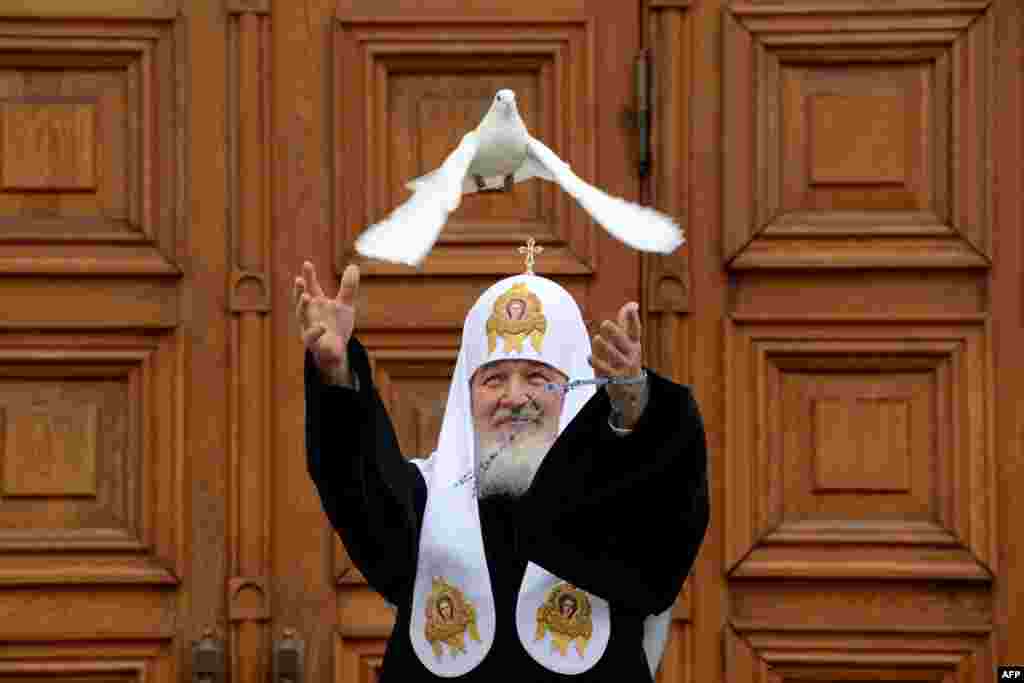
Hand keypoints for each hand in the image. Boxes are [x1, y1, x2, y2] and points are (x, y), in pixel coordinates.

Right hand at [294, 261, 358, 380]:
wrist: (337, 349)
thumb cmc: (337, 324)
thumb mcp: (345, 305)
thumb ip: (348, 287)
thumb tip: (353, 266)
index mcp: (316, 302)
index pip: (310, 286)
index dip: (308, 276)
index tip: (307, 263)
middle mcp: (309, 313)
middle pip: (301, 300)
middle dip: (300, 290)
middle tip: (299, 280)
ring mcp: (308, 327)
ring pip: (302, 317)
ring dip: (302, 306)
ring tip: (307, 296)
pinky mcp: (313, 343)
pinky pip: (311, 337)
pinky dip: (316, 331)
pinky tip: (322, 327)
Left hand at [588, 302, 644, 424]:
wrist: (631, 387)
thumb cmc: (626, 357)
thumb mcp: (629, 341)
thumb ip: (627, 323)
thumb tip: (633, 303)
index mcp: (634, 342)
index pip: (635, 329)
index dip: (633, 318)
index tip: (632, 307)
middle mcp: (632, 353)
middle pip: (623, 340)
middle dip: (614, 331)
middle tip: (605, 324)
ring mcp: (625, 366)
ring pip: (614, 354)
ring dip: (604, 346)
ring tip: (596, 339)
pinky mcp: (617, 378)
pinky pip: (605, 369)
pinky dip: (596, 363)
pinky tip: (588, 358)